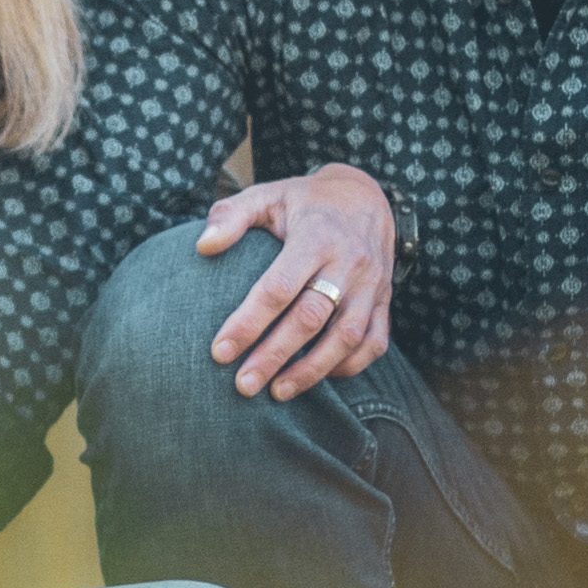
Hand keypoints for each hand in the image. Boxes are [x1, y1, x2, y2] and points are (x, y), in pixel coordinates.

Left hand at [197, 162, 397, 400]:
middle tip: (243, 384)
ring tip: (277, 392)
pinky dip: (349, 366)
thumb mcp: (267, 194)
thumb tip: (202, 247)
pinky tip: (318, 378)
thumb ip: (231, 215)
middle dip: (275, 355)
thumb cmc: (304, 203)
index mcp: (316, 236)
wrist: (366, 197)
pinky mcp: (384, 301)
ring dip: (312, 370)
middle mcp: (348, 262)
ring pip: (346, 336)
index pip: (279, 286)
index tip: (219, 351)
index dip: (248, 322)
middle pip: (311, 318)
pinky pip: (374, 342)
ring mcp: (371, 285)